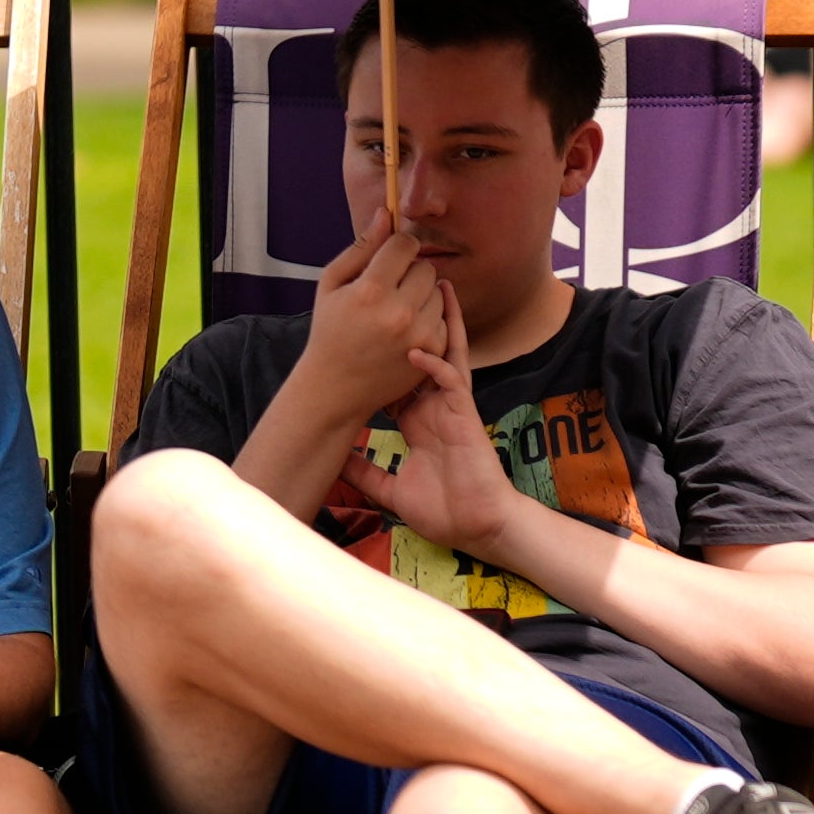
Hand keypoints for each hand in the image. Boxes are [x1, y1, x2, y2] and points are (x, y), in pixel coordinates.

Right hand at [300, 211, 444, 419]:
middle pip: (425, 267)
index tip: (389, 256)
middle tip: (389, 287)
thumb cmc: (330, 330)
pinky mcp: (434, 351)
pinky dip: (428, 318)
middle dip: (409, 270)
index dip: (398, 246)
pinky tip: (406, 329)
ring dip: (421, 293)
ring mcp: (420, 334)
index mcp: (371, 291)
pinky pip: (443, 316)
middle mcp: (399, 312)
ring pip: (438, 290)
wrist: (336, 387)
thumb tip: (386, 213)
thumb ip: (361, 247)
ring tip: (396, 309)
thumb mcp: (332, 284)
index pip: (405, 245)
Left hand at [370, 278, 525, 554]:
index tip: (362, 334)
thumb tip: (338, 462)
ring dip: (441, 321)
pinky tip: (416, 348)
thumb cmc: (443, 511)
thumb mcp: (390, 490)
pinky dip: (433, 364)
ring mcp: (453, 409)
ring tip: (434, 286)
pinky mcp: (466, 416)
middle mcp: (436, 408)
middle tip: (400, 291)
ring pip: (448, 353)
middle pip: (426, 354)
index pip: (400, 378)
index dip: (383, 356)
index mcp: (420, 422)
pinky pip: (452, 381)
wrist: (475, 527)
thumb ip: (366, 473)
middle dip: (415, 324)